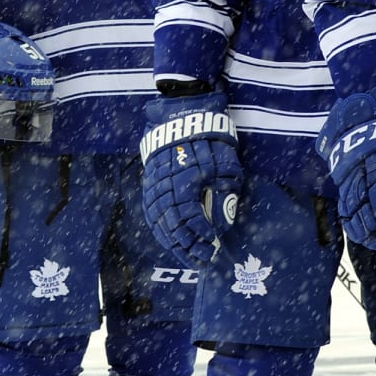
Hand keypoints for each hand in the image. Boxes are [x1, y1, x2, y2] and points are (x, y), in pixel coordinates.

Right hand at [139, 90, 243, 266]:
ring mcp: (154, 187)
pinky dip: (161, 232)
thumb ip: (226, 192)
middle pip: (174, 227)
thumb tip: (225, 222)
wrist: (179, 115)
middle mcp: (166, 187)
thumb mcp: (225, 162)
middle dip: (188, 246)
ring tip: (188, 257)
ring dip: (174, 244)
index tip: (213, 245)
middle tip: (203, 260)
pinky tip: (170, 241)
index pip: (191, 217)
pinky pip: (151, 215)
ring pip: (160, 224)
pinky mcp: (149, 185)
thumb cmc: (208, 138)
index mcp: (186, 181)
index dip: (202, 234)